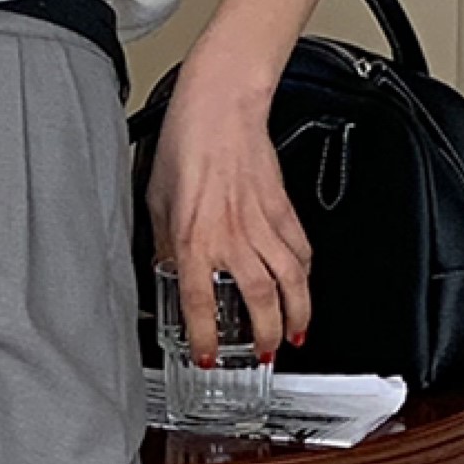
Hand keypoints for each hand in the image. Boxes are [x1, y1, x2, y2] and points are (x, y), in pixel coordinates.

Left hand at [146, 55, 310, 365]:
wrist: (221, 106)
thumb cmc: (186, 143)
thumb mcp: (157, 199)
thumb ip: (166, 241)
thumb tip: (169, 267)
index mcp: (195, 238)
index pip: (200, 303)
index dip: (205, 337)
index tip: (207, 356)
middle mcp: (233, 236)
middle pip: (260, 299)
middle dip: (266, 335)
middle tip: (265, 354)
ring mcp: (263, 223)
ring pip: (291, 279)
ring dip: (298, 312)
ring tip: (295, 333)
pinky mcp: (283, 207)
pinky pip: (301, 249)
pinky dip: (305, 274)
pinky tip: (303, 285)